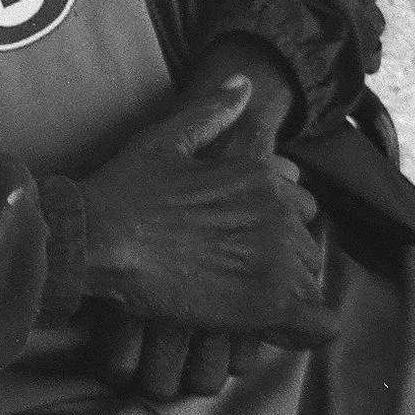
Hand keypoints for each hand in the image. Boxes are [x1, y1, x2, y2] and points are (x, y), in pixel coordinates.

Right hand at [77, 73, 336, 401]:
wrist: (97, 238)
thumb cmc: (124, 189)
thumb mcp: (167, 139)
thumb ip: (212, 112)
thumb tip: (244, 82)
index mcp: (260, 176)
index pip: (302, 205)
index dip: (278, 226)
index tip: (248, 242)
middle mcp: (276, 214)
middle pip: (307, 245)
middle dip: (284, 262)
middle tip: (241, 278)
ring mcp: (274, 259)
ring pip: (311, 281)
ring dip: (289, 294)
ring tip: (249, 305)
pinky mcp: (264, 303)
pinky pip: (317, 323)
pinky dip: (309, 331)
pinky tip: (284, 332)